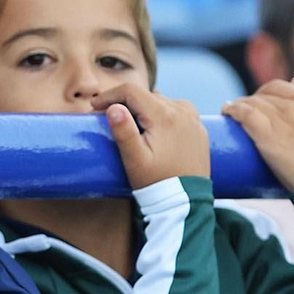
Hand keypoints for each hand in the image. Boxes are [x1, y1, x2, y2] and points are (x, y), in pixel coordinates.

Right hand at [91, 85, 209, 188]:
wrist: (187, 202)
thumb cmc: (156, 182)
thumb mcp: (135, 160)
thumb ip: (123, 132)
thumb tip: (113, 108)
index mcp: (164, 116)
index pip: (132, 91)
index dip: (109, 95)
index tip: (94, 106)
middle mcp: (182, 111)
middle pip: (146, 95)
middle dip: (124, 102)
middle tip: (106, 118)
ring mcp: (194, 119)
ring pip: (161, 101)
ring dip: (143, 107)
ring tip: (130, 124)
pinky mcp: (199, 129)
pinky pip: (177, 110)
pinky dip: (161, 113)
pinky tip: (153, 128)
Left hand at [222, 77, 293, 192]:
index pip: (275, 87)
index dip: (260, 95)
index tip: (253, 104)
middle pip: (260, 96)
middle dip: (248, 103)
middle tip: (240, 115)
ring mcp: (281, 120)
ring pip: (249, 104)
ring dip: (236, 108)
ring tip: (229, 115)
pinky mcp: (269, 135)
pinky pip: (245, 114)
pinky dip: (232, 111)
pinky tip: (226, 113)